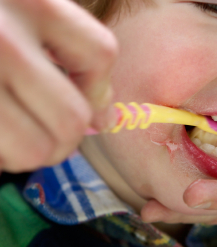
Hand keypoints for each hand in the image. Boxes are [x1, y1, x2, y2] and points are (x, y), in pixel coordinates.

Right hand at [0, 0, 117, 171]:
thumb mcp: (25, 9)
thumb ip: (64, 45)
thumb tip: (103, 112)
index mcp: (33, 3)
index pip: (100, 53)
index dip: (100, 90)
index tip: (92, 107)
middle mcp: (5, 38)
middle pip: (73, 117)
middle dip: (66, 136)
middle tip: (49, 132)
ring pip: (37, 149)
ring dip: (33, 151)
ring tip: (15, 133)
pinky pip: (0, 158)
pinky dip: (3, 155)